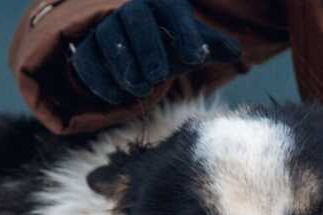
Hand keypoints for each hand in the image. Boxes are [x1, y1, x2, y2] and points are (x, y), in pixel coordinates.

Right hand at [70, 0, 241, 104]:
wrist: (137, 52)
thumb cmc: (171, 45)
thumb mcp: (193, 44)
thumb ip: (212, 46)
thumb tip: (236, 52)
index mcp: (162, 4)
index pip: (172, 11)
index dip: (184, 32)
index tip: (196, 58)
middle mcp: (132, 9)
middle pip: (134, 18)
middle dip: (147, 47)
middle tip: (159, 76)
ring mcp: (106, 27)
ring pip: (107, 38)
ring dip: (124, 65)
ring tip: (143, 89)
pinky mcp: (87, 49)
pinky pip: (86, 60)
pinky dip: (99, 79)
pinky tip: (118, 98)